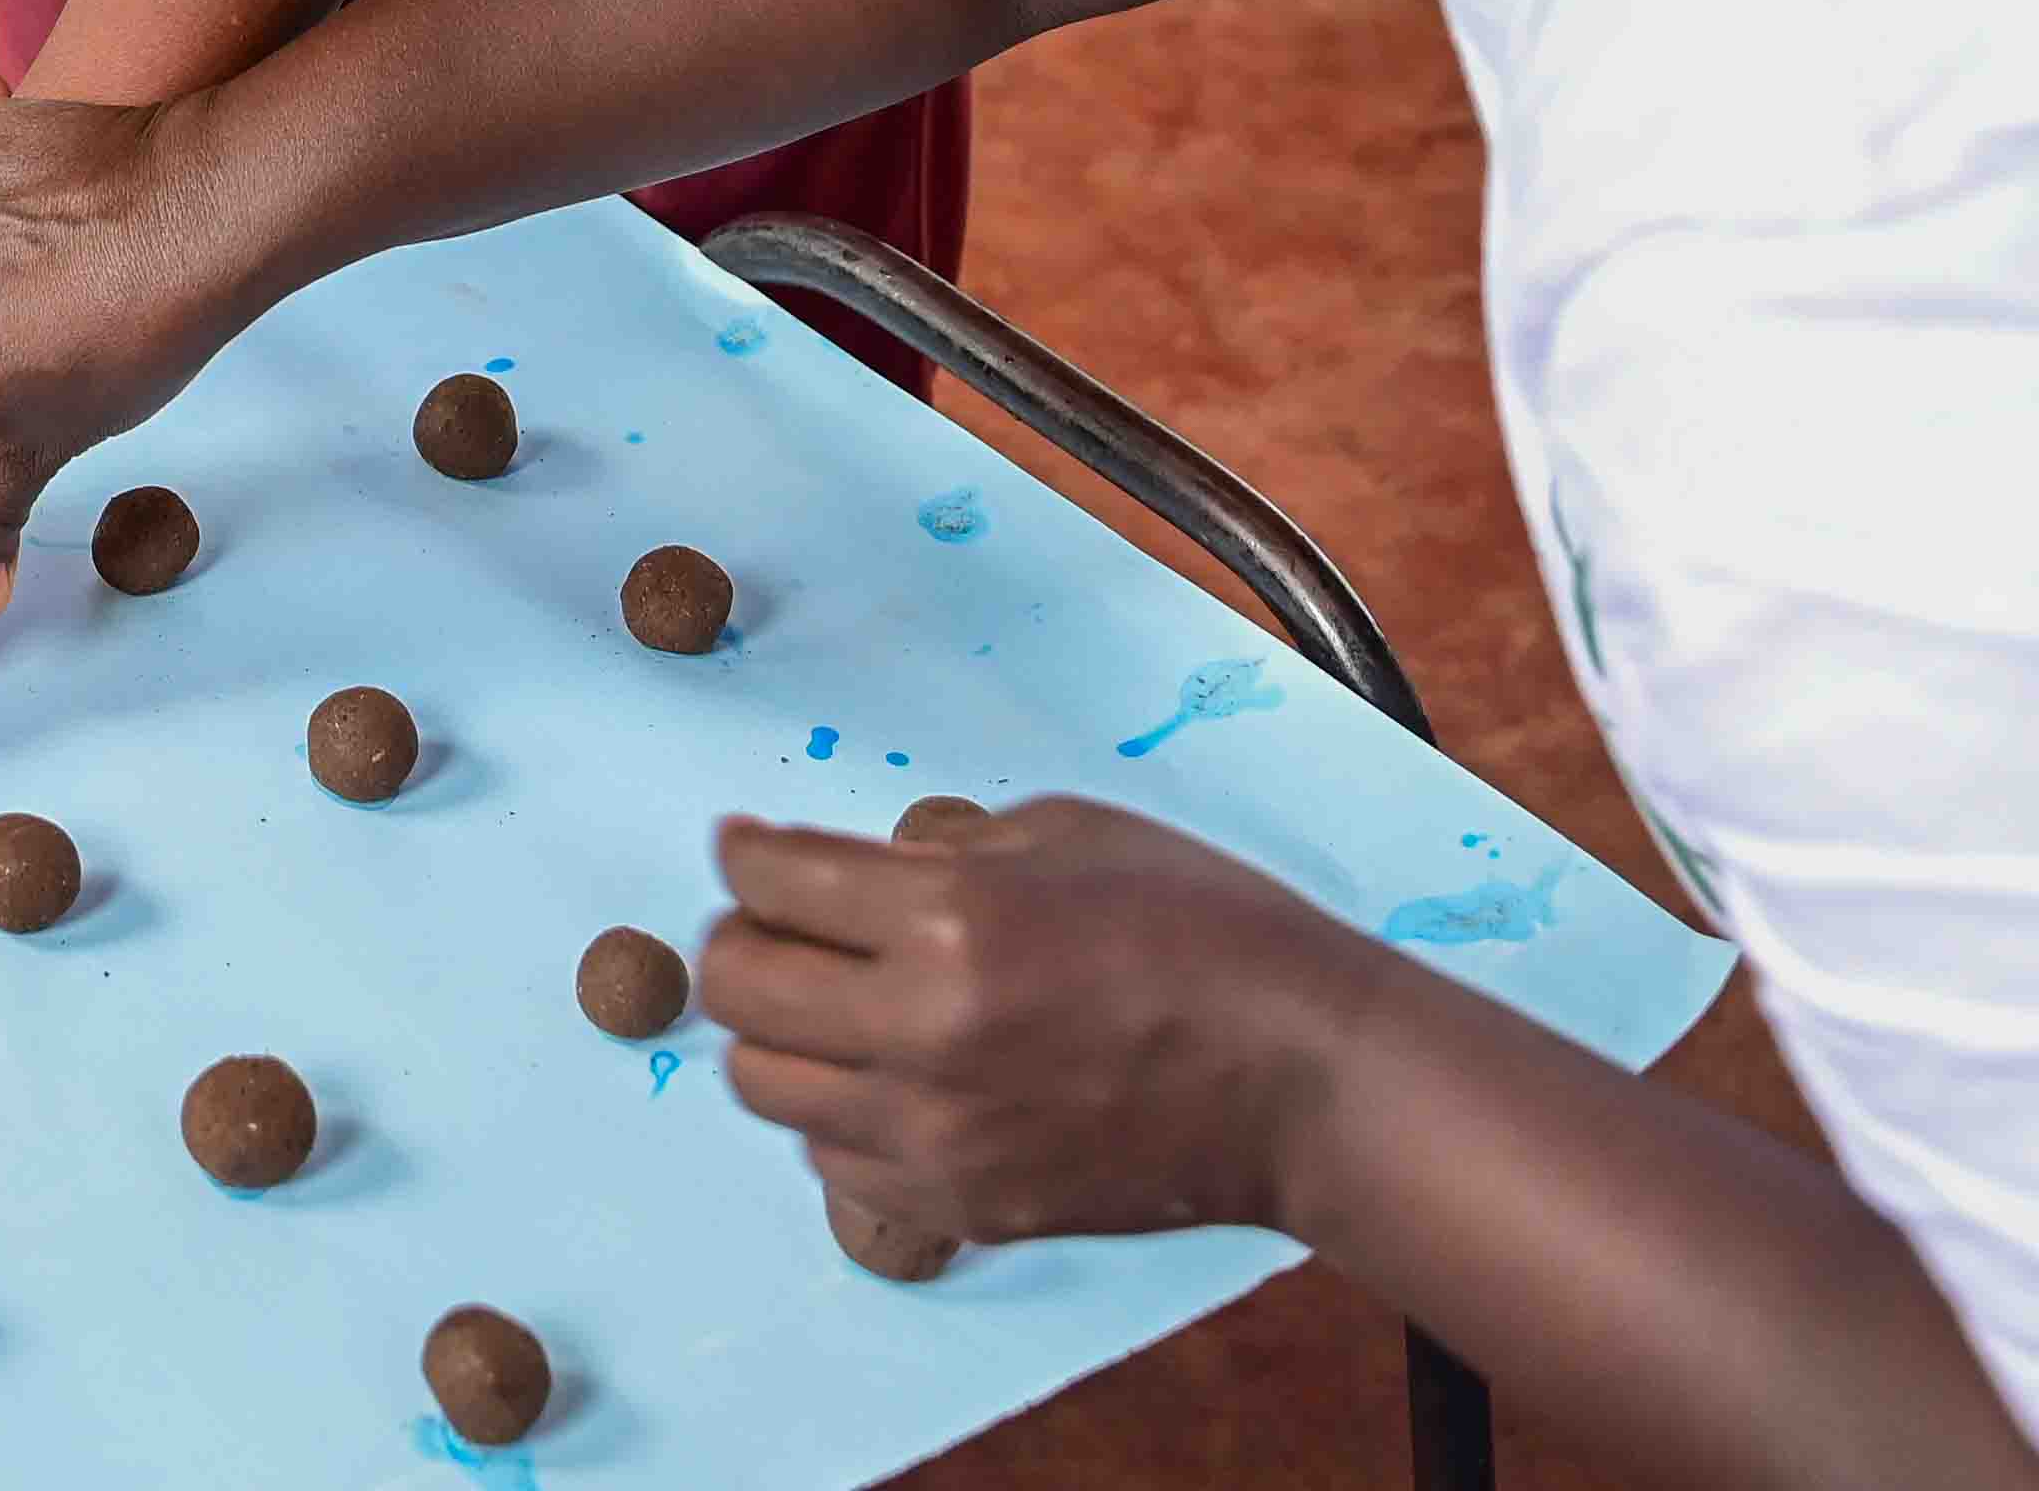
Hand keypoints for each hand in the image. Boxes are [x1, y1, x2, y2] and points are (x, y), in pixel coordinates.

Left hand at [698, 801, 1381, 1248]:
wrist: (1303, 1079)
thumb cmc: (1206, 933)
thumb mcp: (1067, 833)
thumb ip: (939, 852)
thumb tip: (842, 869)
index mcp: (951, 922)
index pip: (771, 883)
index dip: (745, 854)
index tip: (747, 849)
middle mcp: (925, 1034)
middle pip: (735, 989)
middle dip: (739, 939)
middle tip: (773, 924)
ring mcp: (939, 1136)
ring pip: (762, 1085)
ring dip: (777, 1033)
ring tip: (830, 1006)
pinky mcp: (962, 1206)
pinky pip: (831, 1160)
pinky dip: (837, 1112)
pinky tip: (888, 1076)